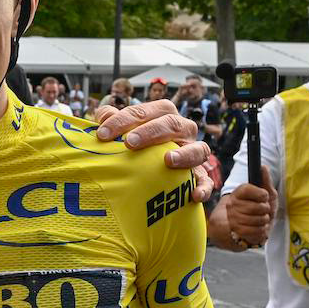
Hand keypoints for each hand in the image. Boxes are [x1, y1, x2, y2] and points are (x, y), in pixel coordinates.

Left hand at [92, 100, 213, 199]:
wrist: (150, 177)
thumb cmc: (133, 148)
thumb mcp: (120, 134)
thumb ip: (112, 122)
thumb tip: (104, 114)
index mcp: (162, 115)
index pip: (145, 111)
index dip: (123, 120)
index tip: (103, 134)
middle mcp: (182, 130)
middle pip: (172, 123)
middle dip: (150, 131)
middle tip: (129, 143)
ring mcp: (193, 152)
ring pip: (199, 148)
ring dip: (184, 154)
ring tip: (168, 160)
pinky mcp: (199, 176)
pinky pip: (206, 181)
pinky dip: (203, 187)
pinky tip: (193, 195)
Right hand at [222, 169, 274, 247]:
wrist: (250, 226)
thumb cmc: (260, 208)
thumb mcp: (266, 194)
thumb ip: (265, 181)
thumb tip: (263, 166)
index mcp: (238, 192)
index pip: (249, 189)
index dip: (261, 194)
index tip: (264, 196)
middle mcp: (232, 204)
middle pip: (258, 206)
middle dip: (266, 209)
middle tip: (263, 210)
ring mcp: (233, 218)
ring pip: (259, 219)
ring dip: (264, 220)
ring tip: (260, 219)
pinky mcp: (237, 231)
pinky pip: (257, 230)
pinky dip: (262, 230)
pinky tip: (258, 227)